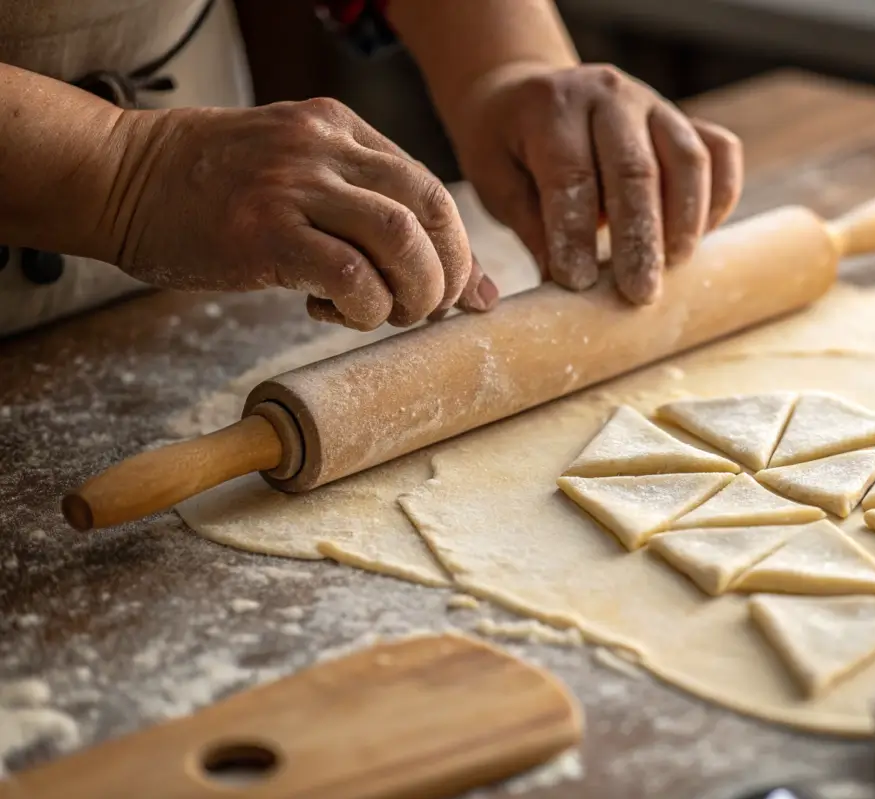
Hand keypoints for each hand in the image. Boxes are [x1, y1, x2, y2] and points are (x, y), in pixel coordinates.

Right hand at [109, 98, 497, 330]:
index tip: (456, 292)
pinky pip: (348, 274)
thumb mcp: (301, 180)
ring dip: (411, 293)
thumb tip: (473, 289)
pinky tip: (331, 311)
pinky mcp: (263, 229)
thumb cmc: (214, 193)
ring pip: (399, 238)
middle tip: (424, 310)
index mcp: (341, 129)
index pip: (431, 189)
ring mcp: (294, 183)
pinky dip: (361, 306)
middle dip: (445, 274)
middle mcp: (325, 147)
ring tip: (385, 314)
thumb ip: (375, 216)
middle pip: (431, 209)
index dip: (457, 250)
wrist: (120, 178)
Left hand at [449, 63, 742, 304]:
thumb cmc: (510, 147)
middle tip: (638, 293)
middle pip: (635, 169)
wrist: (529, 96)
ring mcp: (654, 104)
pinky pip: (720, 152)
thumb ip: (530, 225)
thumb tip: (559, 285)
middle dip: (639, 238)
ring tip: (672, 268)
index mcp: (552, 106)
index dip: (575, 231)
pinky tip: (699, 237)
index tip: (577, 282)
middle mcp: (608, 95)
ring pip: (687, 159)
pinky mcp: (684, 120)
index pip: (571, 173)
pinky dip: (720, 196)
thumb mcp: (498, 180)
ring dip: (685, 221)